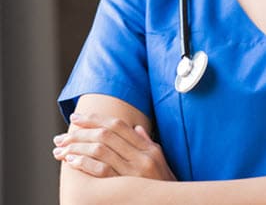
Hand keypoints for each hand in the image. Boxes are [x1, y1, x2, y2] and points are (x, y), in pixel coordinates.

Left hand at [53, 112, 176, 180]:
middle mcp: (141, 157)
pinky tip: (71, 161)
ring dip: (77, 147)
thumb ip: (147, 143)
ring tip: (61, 149)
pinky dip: (84, 163)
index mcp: (148, 149)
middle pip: (106, 135)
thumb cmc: (163, 186)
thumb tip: (135, 127)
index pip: (118, 126)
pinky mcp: (124, 188)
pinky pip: (101, 171)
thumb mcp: (160, 161)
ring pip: (101, 150)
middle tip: (61, 136)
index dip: (95, 119)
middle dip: (80, 132)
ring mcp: (133, 172)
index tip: (77, 118)